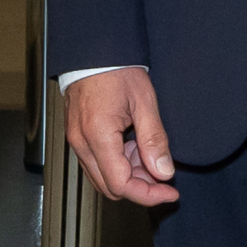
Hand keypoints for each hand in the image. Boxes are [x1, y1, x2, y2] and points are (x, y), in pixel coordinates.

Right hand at [64, 67, 179, 207]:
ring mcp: (76, 141)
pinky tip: (133, 148)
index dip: (148, 195)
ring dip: (128, 175)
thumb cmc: (116, 70)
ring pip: (102, 178)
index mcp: (98, 135)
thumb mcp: (144, 103)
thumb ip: (154, 141)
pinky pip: (96, 163)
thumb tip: (163, 172)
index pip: (121, 184)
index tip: (169, 191)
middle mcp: (81, 143)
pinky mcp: (77, 137)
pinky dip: (117, 164)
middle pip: (110, 187)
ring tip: (148, 154)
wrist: (94, 52)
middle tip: (162, 173)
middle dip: (140, 186)